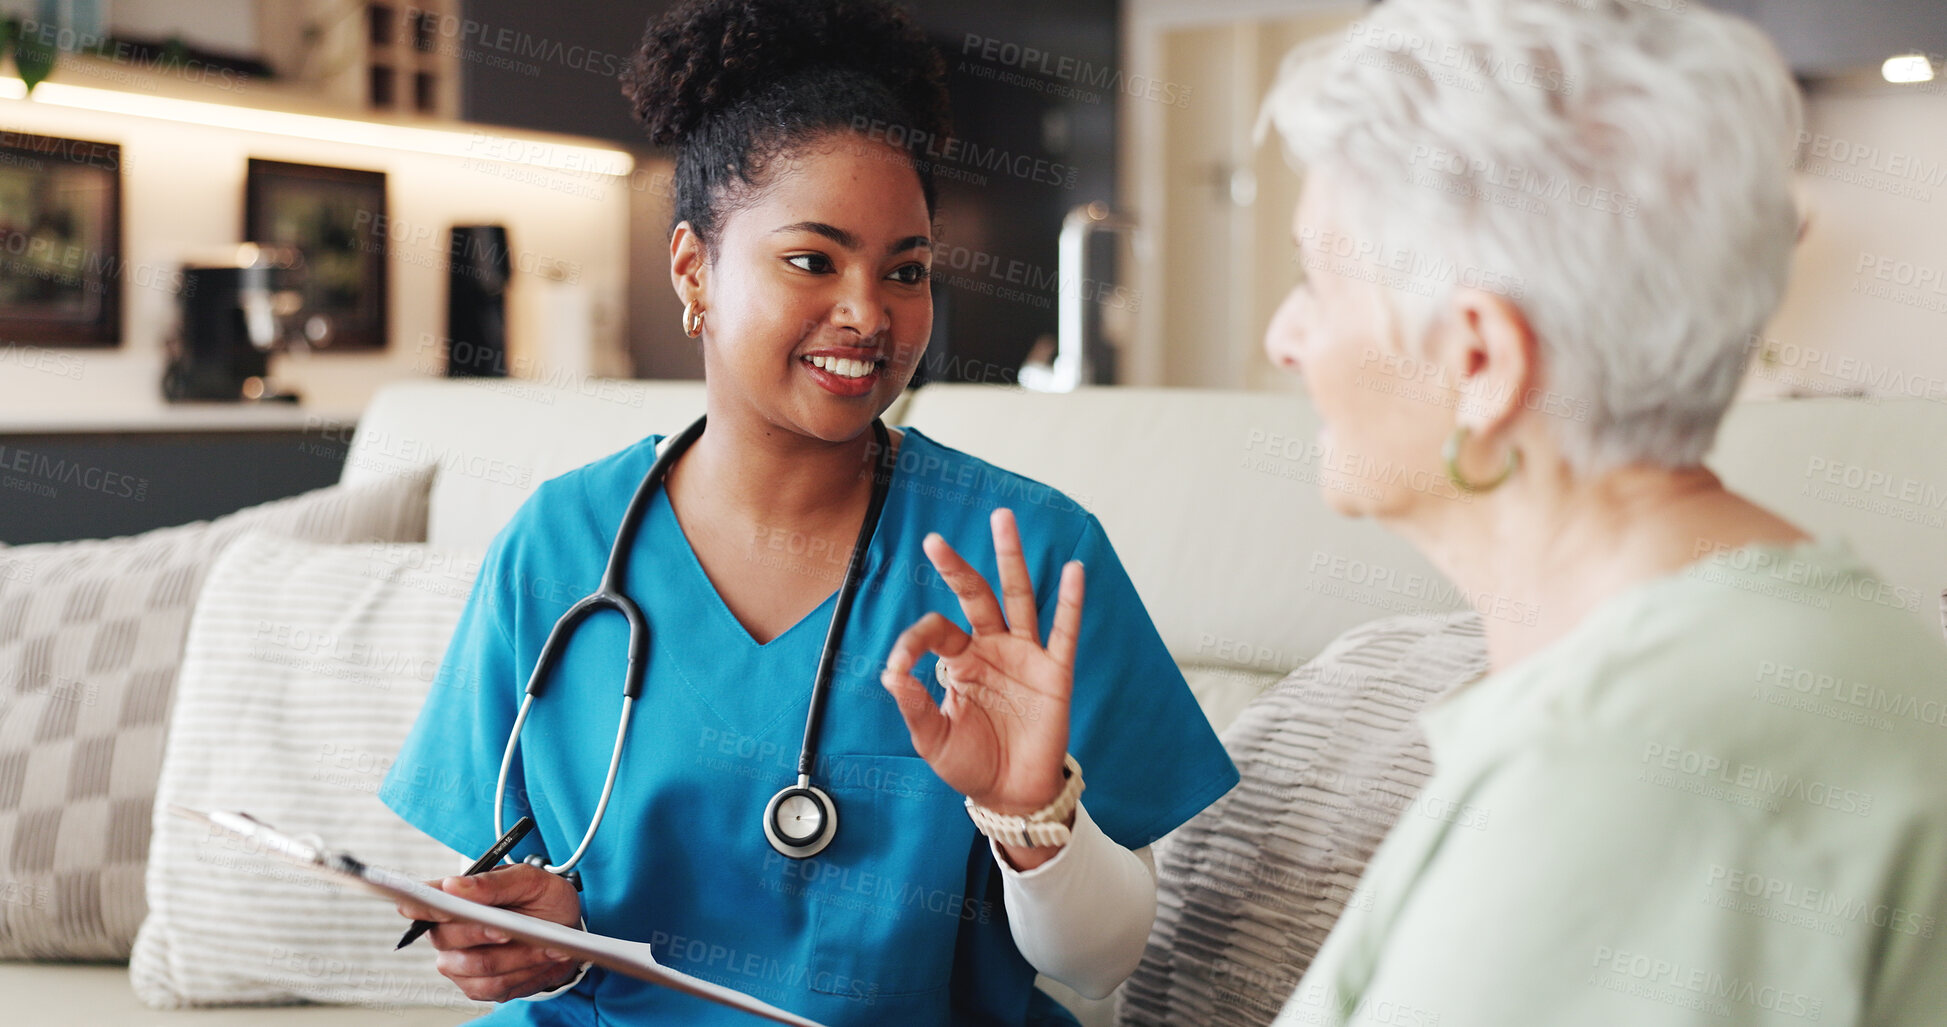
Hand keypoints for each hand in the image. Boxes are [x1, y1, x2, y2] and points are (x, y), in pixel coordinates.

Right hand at [393, 862, 584, 1002]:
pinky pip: (495, 986)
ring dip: (517, 956)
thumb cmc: (541, 899)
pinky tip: (545, 958)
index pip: (425, 901)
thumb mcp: (529, 879)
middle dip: (482, 933)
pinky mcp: (477, 986)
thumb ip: (493, 882)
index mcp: (453, 898)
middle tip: (508, 930)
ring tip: (546, 945)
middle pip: (448, 937)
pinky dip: (525, 972)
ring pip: (478, 965)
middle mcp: (448, 933)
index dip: (422, 905)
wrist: (563, 931)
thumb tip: (453, 885)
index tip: (440, 905)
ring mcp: (459, 963)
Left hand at [881, 508, 1083, 818]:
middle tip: (933, 539)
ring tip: (1003, 519)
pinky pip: (1064, 633)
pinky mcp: (1054, 674)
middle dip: (957, 568)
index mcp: (959, 661)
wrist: (1011, 795)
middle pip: (975, 596)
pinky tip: (1073, 572)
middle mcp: (991, 649)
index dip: (914, 642)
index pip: (936, 630)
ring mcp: (1024, 657)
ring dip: (1010, 559)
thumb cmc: (970, 764)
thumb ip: (914, 705)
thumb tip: (890, 673)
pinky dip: (1070, 603)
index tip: (900, 668)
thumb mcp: (932, 739)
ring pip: (1017, 598)